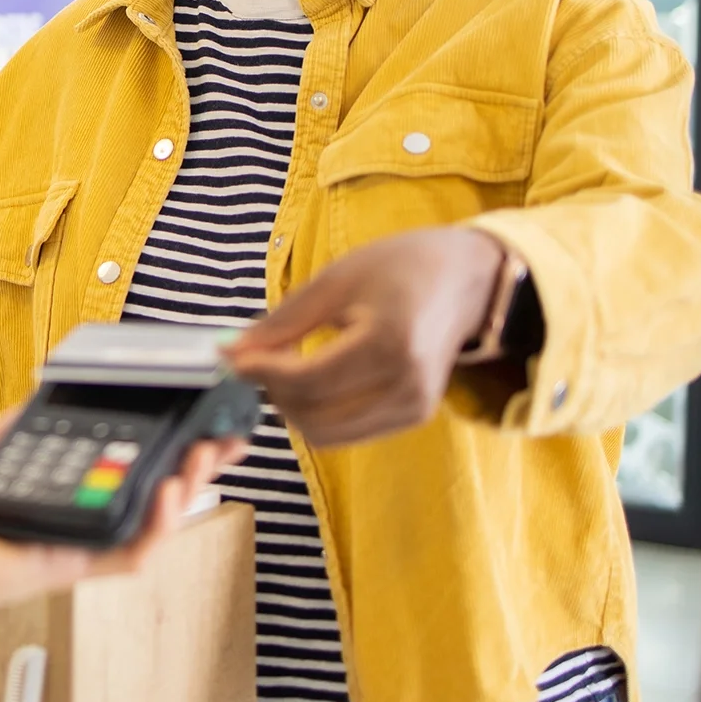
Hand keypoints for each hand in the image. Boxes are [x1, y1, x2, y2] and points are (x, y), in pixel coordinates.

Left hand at [0, 414, 244, 651]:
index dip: (163, 449)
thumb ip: (18, 426)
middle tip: (221, 437)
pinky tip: (168, 493)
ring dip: (187, 491)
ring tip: (203, 457)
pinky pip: (128, 555)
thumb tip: (47, 391)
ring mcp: (76, 544)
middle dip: (193, 466)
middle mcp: (73, 518)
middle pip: (151, 495)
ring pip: (152, 525)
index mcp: (55, 492)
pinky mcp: (71, 567)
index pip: (122, 470)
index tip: (192, 420)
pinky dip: (157, 528)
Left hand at [222, 227, 502, 448]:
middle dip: (274, 393)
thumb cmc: (401, 267)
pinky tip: (314, 378)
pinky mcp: (415, 417)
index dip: (262, 373)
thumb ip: (284, 321)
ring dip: (294, 408)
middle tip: (258, 360)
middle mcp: (408, 386)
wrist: (467, 280)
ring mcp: (415, 408)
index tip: (233, 357)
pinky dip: (319, 412)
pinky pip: (348, 431)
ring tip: (286, 367)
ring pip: (327, 433)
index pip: (309, 379)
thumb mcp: (337, 280)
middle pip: (314, 416)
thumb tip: (233, 353)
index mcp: (391, 344)